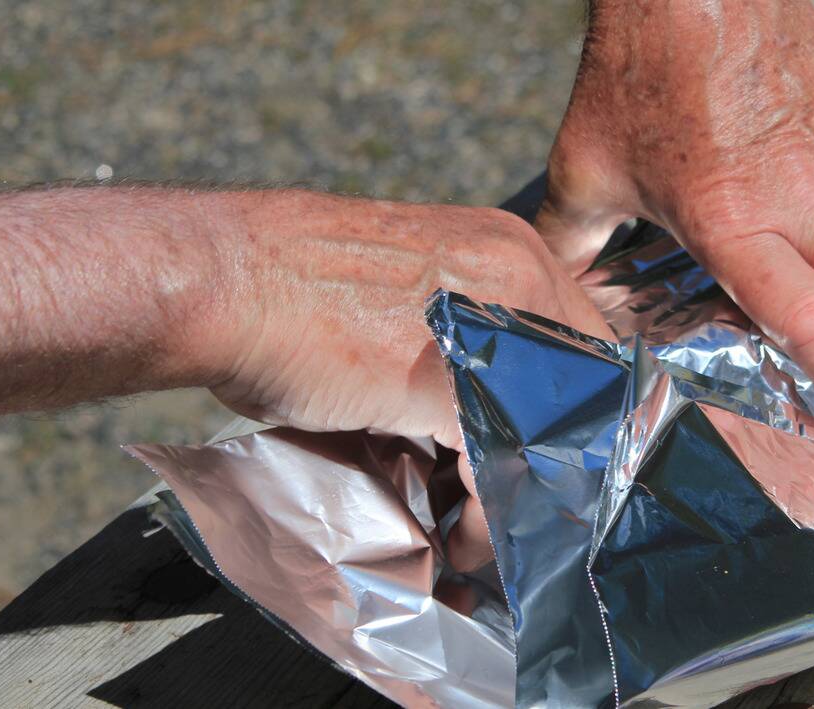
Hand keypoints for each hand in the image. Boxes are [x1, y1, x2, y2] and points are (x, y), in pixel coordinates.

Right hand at [202, 191, 613, 568]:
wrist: (230, 277)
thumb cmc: (294, 286)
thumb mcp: (409, 294)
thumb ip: (465, 338)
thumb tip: (487, 410)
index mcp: (508, 249)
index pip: (583, 344)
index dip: (569, 412)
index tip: (544, 458)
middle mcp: (517, 279)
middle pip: (583, 392)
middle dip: (556, 460)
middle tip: (525, 502)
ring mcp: (492, 332)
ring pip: (549, 436)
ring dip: (519, 495)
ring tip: (481, 528)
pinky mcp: (453, 388)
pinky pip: (500, 473)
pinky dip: (484, 520)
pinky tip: (457, 537)